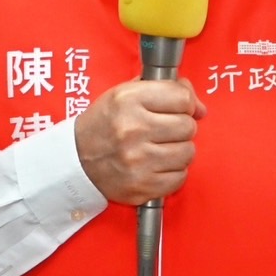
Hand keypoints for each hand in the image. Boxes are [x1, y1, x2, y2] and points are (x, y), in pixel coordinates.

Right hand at [74, 78, 207, 205]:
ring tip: (161, 147)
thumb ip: (165, 89)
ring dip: (179, 150)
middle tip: (166, 130)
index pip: (182, 98)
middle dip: (182, 127)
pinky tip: (158, 165)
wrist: (76, 159)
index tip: (178, 108)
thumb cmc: (105, 123)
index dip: (185, 103)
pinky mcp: (142, 186)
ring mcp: (137, 161)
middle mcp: (133, 129)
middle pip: (188, 126)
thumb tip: (199, 106)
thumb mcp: (126, 93)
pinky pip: (180, 177)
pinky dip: (174, 172)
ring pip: (188, 152)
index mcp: (129, 100)